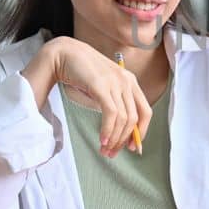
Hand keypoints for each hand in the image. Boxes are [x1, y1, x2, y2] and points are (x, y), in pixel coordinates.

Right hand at [37, 38, 150, 157]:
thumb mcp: (103, 90)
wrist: (64, 54)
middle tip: (112, 153)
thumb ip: (113, 105)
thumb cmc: (81, 74)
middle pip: (134, 119)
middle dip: (124, 140)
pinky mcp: (102, 85)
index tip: (132, 148)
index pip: (145, 112)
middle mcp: (127, 81)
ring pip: (123, 119)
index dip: (141, 132)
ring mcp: (116, 82)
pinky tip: (103, 139)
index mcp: (131, 82)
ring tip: (104, 149)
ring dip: (115, 138)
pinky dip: (108, 130)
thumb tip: (118, 133)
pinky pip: (111, 113)